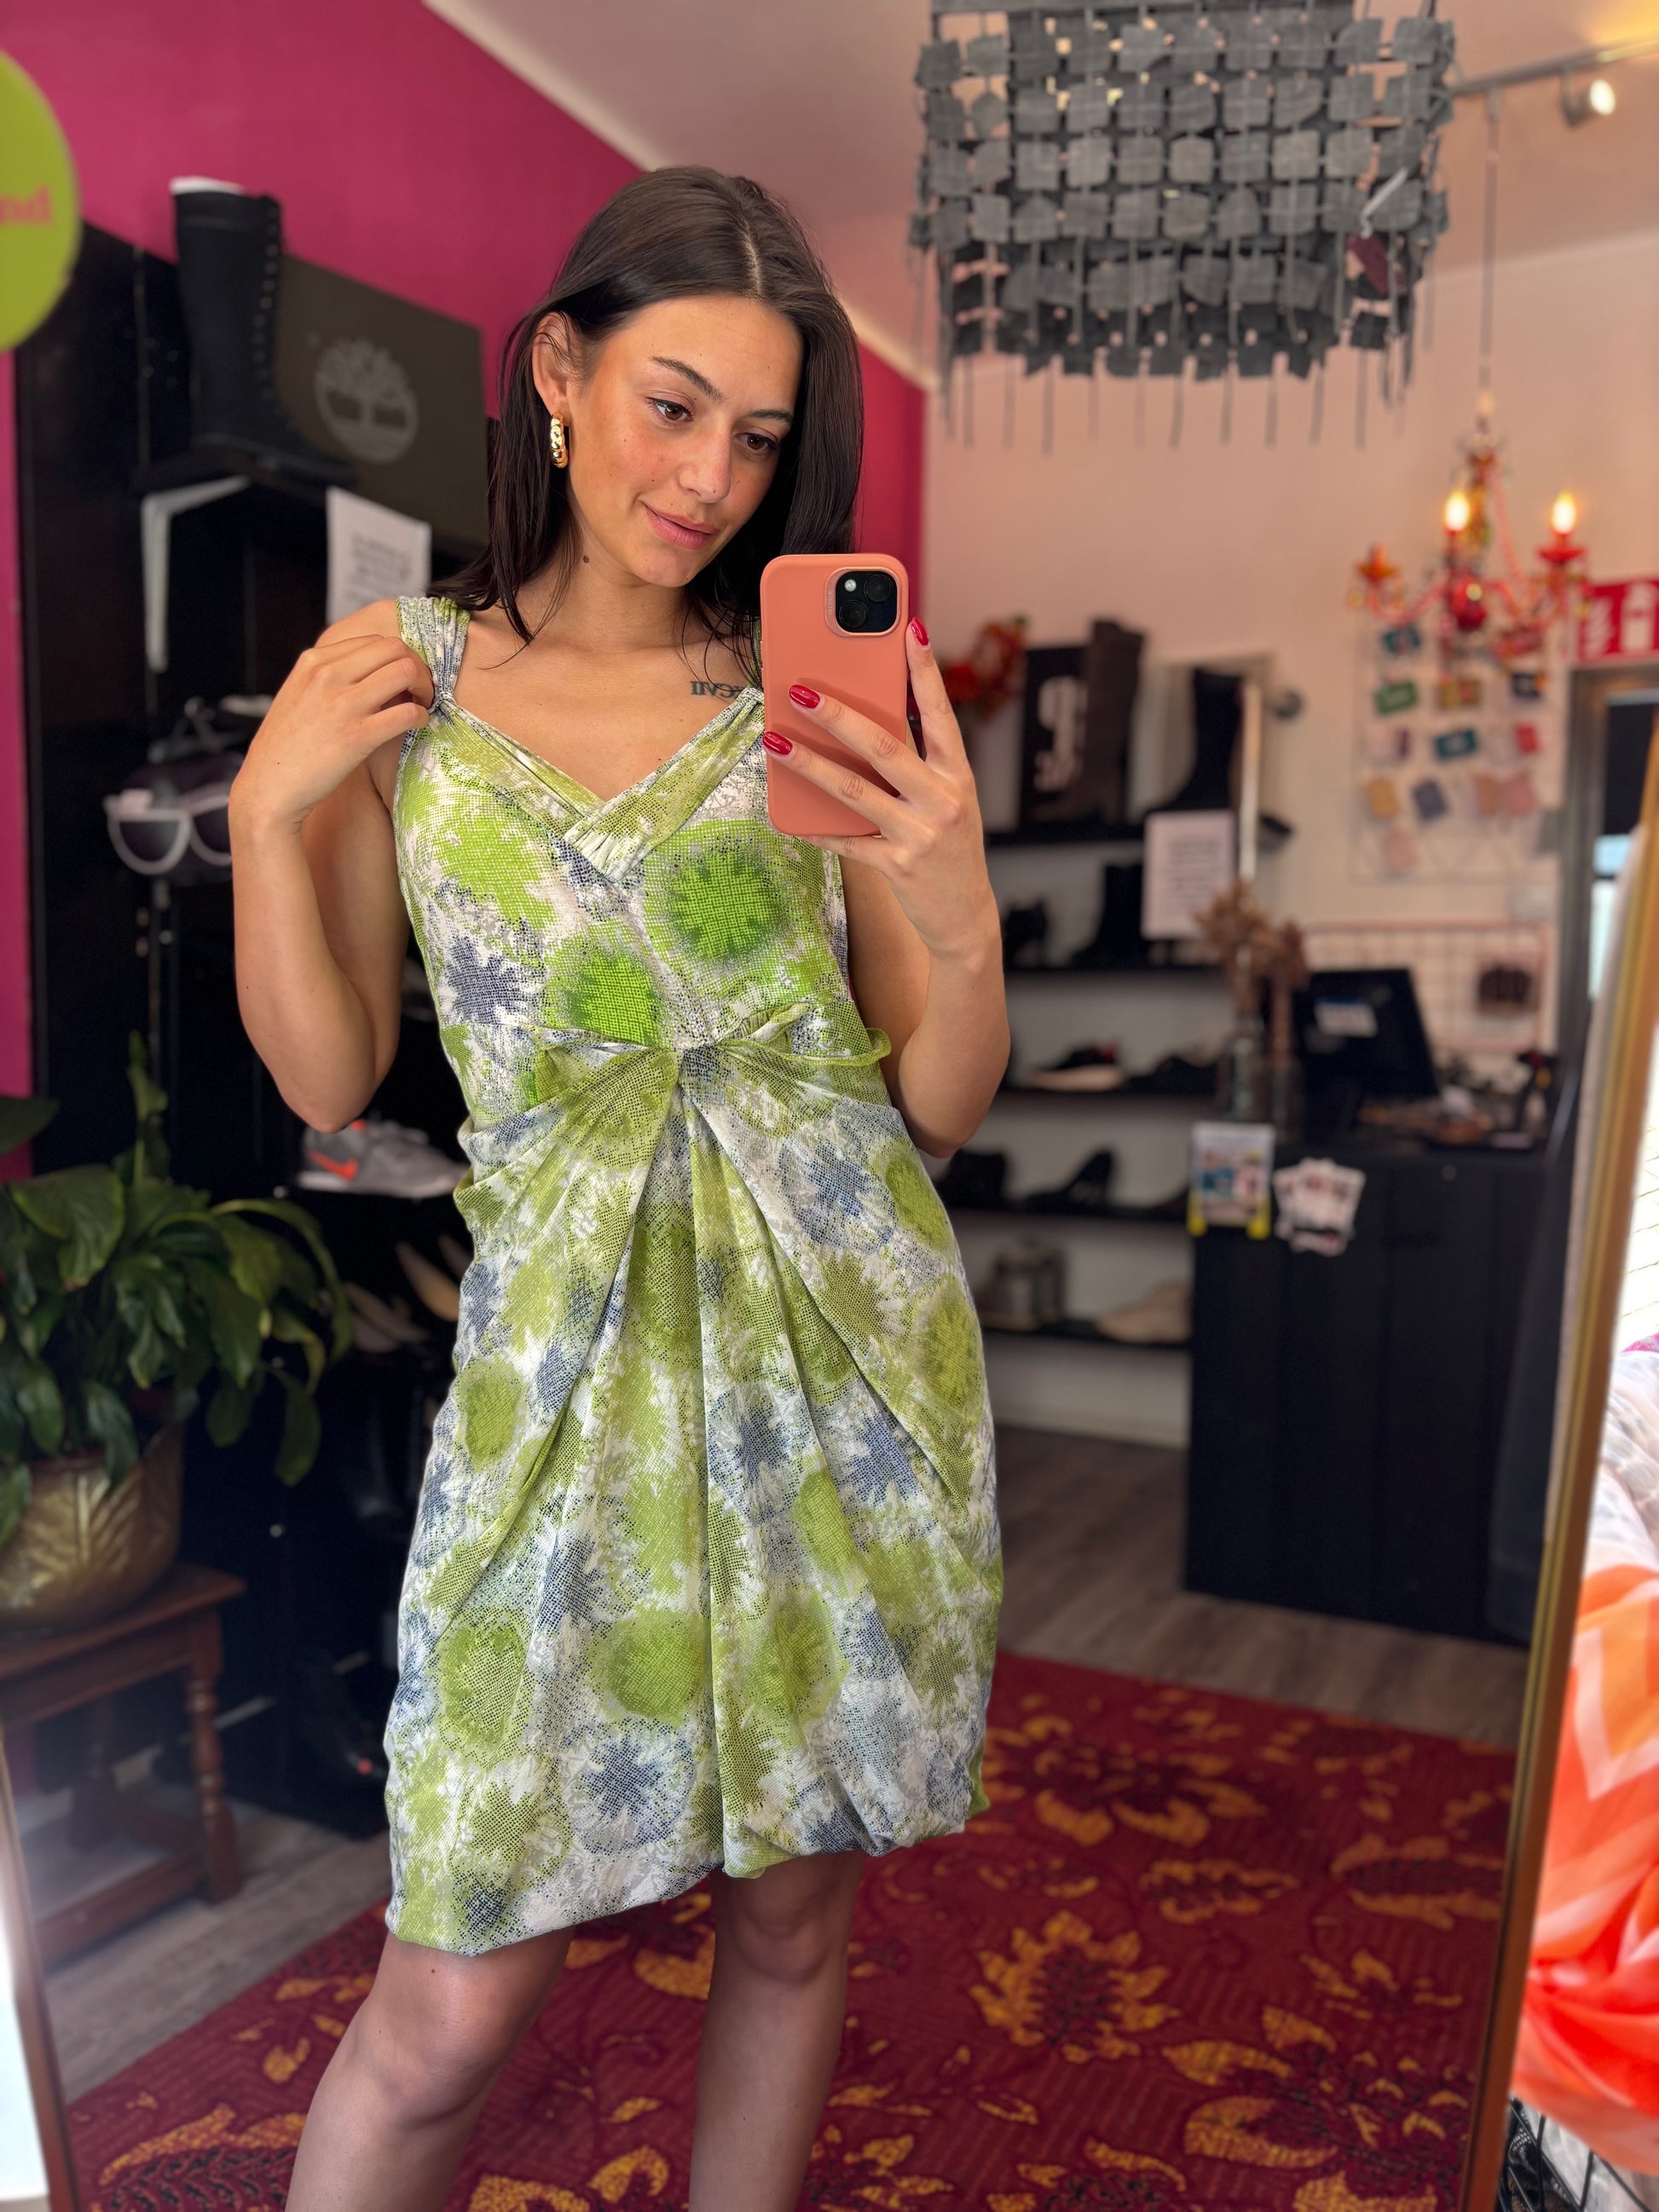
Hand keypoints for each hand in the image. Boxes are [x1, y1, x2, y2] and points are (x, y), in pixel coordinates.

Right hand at [230, 632, 434, 833]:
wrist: (268, 787)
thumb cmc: (285, 748)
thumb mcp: (298, 695)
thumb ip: (328, 678)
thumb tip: (370, 672)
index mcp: (313, 662)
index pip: (372, 640)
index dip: (396, 657)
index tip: (401, 677)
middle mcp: (327, 675)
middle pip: (394, 648)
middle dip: (416, 666)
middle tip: (419, 689)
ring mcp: (343, 704)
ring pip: (406, 671)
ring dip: (424, 687)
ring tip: (420, 705)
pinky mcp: (358, 736)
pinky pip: (407, 712)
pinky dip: (421, 716)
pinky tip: (416, 725)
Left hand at [766, 618, 998, 961]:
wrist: (967, 916)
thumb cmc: (949, 847)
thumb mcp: (946, 801)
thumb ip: (915, 767)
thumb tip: (859, 727)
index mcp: (957, 774)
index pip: (940, 712)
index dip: (924, 670)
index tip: (908, 628)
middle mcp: (944, 799)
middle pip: (885, 747)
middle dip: (838, 715)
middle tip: (800, 690)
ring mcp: (921, 834)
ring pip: (855, 791)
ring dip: (809, 765)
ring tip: (775, 742)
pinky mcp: (899, 867)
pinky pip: (847, 842)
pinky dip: (816, 829)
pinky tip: (788, 816)